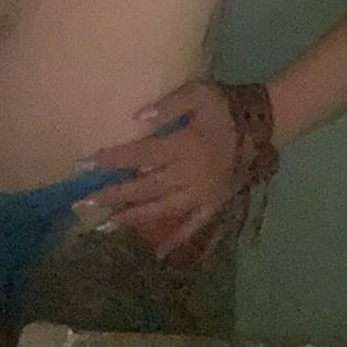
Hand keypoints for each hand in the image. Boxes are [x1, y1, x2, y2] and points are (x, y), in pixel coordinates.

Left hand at [79, 80, 239, 262]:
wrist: (263, 124)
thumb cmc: (226, 106)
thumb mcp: (199, 93)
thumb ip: (169, 105)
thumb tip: (137, 117)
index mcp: (185, 145)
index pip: (141, 154)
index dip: (113, 159)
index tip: (85, 164)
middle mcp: (190, 174)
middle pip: (146, 187)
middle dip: (114, 195)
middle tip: (84, 203)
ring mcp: (203, 194)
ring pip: (163, 210)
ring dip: (134, 218)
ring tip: (106, 224)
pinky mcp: (215, 204)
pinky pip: (194, 227)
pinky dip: (177, 241)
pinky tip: (158, 254)